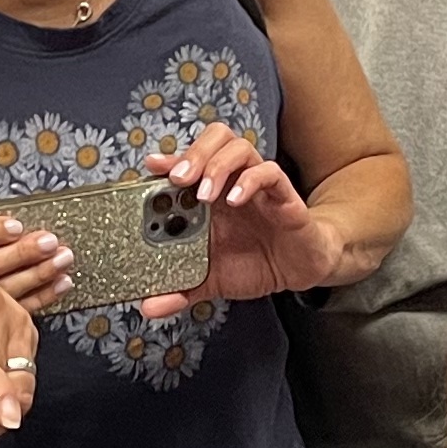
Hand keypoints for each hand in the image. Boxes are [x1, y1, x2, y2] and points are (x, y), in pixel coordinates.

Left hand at [145, 128, 341, 307]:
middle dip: (194, 153)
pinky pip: (270, 173)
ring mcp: (258, 186)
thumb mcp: (210, 280)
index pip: (189, 162)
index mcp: (210, 195)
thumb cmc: (254, 263)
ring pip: (239, 148)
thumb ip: (180, 290)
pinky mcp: (284, 196)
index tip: (152, 165)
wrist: (298, 270)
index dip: (170, 158)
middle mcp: (232, 182)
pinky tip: (236, 201)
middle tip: (177, 179)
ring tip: (203, 195)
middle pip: (214, 140)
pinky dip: (251, 181)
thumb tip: (148, 307)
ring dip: (217, 166)